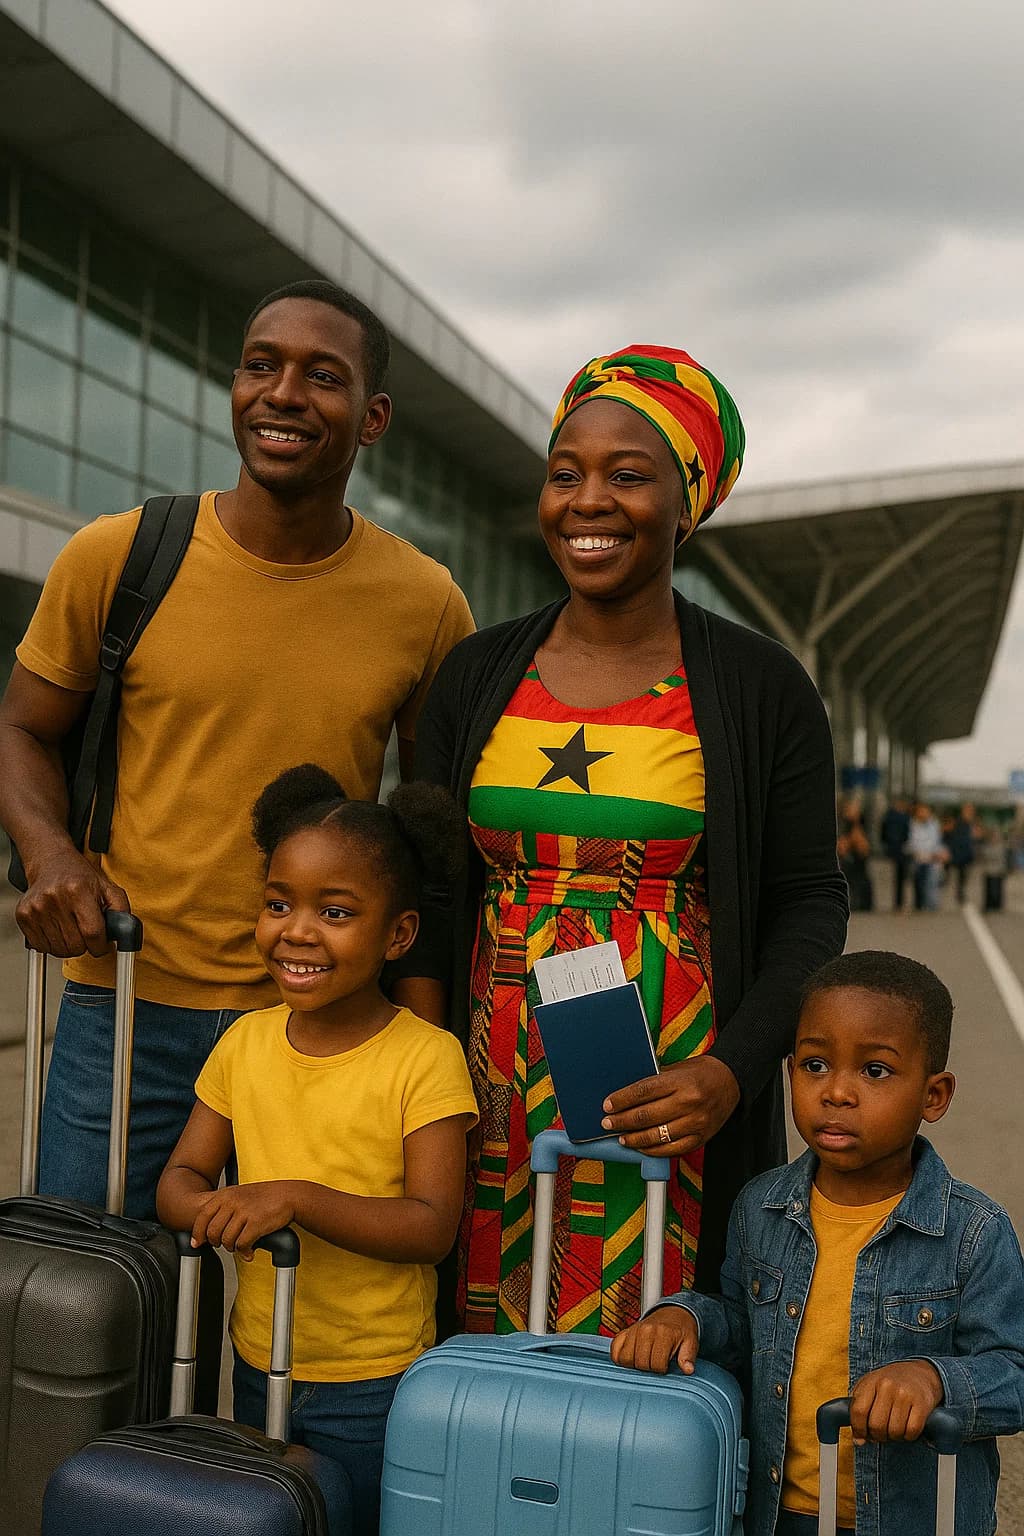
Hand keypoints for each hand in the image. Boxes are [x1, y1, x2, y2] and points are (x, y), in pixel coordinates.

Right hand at [16, 847, 129, 957]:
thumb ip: (121, 909)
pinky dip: (52, 944)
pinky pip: (42, 947)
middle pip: (76, 946)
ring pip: (59, 950)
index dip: (101, 945)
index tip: (102, 944)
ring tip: (71, 928)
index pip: (93, 933)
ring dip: (69, 946)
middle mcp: (54, 898)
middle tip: (85, 931)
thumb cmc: (80, 876)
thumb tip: (124, 935)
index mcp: (78, 890)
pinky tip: (57, 928)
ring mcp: (36, 908)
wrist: (50, 862)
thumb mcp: (107, 886)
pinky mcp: (23, 916)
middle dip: (85, 945)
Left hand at [191, 1182, 297, 1259]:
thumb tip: (205, 1230)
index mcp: (226, 1194)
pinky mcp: (256, 1223)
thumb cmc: (264, 1198)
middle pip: (213, 1232)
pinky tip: (250, 1251)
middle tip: (226, 1244)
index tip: (198, 1243)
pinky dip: (245, 1251)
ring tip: (240, 1245)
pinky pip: (241, 1244)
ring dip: (232, 1248)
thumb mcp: (239, 1195)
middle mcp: (233, 1201)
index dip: (198, 1233)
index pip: (202, 1216)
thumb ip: (222, 1208)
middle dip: (217, 1243)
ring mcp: (244, 1212)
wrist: (289, 1195)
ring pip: (226, 1240)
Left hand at [601, 1056, 740, 1156]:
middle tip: (608, 1123)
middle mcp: (688, 1102)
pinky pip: (672, 1150)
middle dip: (622, 1121)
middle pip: (646, 1115)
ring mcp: (696, 1122)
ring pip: (657, 1136)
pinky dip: (654, 1151)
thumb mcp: (677, 1069)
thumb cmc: (701, 1072)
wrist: (732, 1080)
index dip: (621, 1100)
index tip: (607, 1105)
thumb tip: (626, 1096)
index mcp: (680, 1081)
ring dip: (635, 1139)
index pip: (642, 1091)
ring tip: (623, 1137)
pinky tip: (642, 1147)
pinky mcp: (701, 1137)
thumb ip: (654, 1081)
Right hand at [610, 1305, 699, 1374]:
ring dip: (634, 1365)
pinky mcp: (625, 1332)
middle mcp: (646, 1330)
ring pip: (625, 1358)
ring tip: (644, 1361)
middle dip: (648, 1369)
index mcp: (663, 1333)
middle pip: (640, 1363)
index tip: (666, 1366)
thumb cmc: (682, 1331)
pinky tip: (631, 1359)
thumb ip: (688, 1357)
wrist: (673, 1313)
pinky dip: (619, 1357)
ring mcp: (633, 1330)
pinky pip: (614, 1349)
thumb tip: (688, 1370)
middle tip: (656, 1364)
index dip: (662, 1370)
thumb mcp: (691, 1343)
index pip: (656, 1364)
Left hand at [849, 1360, 943, 1443]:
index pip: (858, 1411)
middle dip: (878, 1436)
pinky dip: (908, 1436)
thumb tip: (858, 1440)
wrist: (921, 1374)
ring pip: (894, 1431)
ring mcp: (905, 1394)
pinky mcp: (922, 1404)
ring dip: (894, 1437)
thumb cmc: (892, 1383)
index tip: (862, 1435)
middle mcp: (887, 1386)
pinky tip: (907, 1428)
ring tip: (895, 1429)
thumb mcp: (870, 1387)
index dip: (858, 1429)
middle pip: (876, 1425)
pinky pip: (912, 1432)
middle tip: (881, 1433)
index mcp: (872, 1381)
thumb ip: (859, 1410)